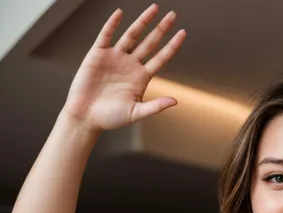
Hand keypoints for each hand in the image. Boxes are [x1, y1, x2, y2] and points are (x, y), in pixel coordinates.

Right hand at [62, 4, 185, 131]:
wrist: (86, 116)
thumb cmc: (111, 117)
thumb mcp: (136, 113)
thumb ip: (155, 106)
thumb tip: (175, 101)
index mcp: (142, 77)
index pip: (161, 57)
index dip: (172, 45)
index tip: (183, 33)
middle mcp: (131, 64)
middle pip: (150, 42)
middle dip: (161, 28)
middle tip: (173, 15)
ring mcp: (115, 57)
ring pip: (132, 35)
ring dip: (142, 21)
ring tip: (154, 8)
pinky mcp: (98, 55)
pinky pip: (106, 36)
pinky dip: (112, 24)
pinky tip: (120, 13)